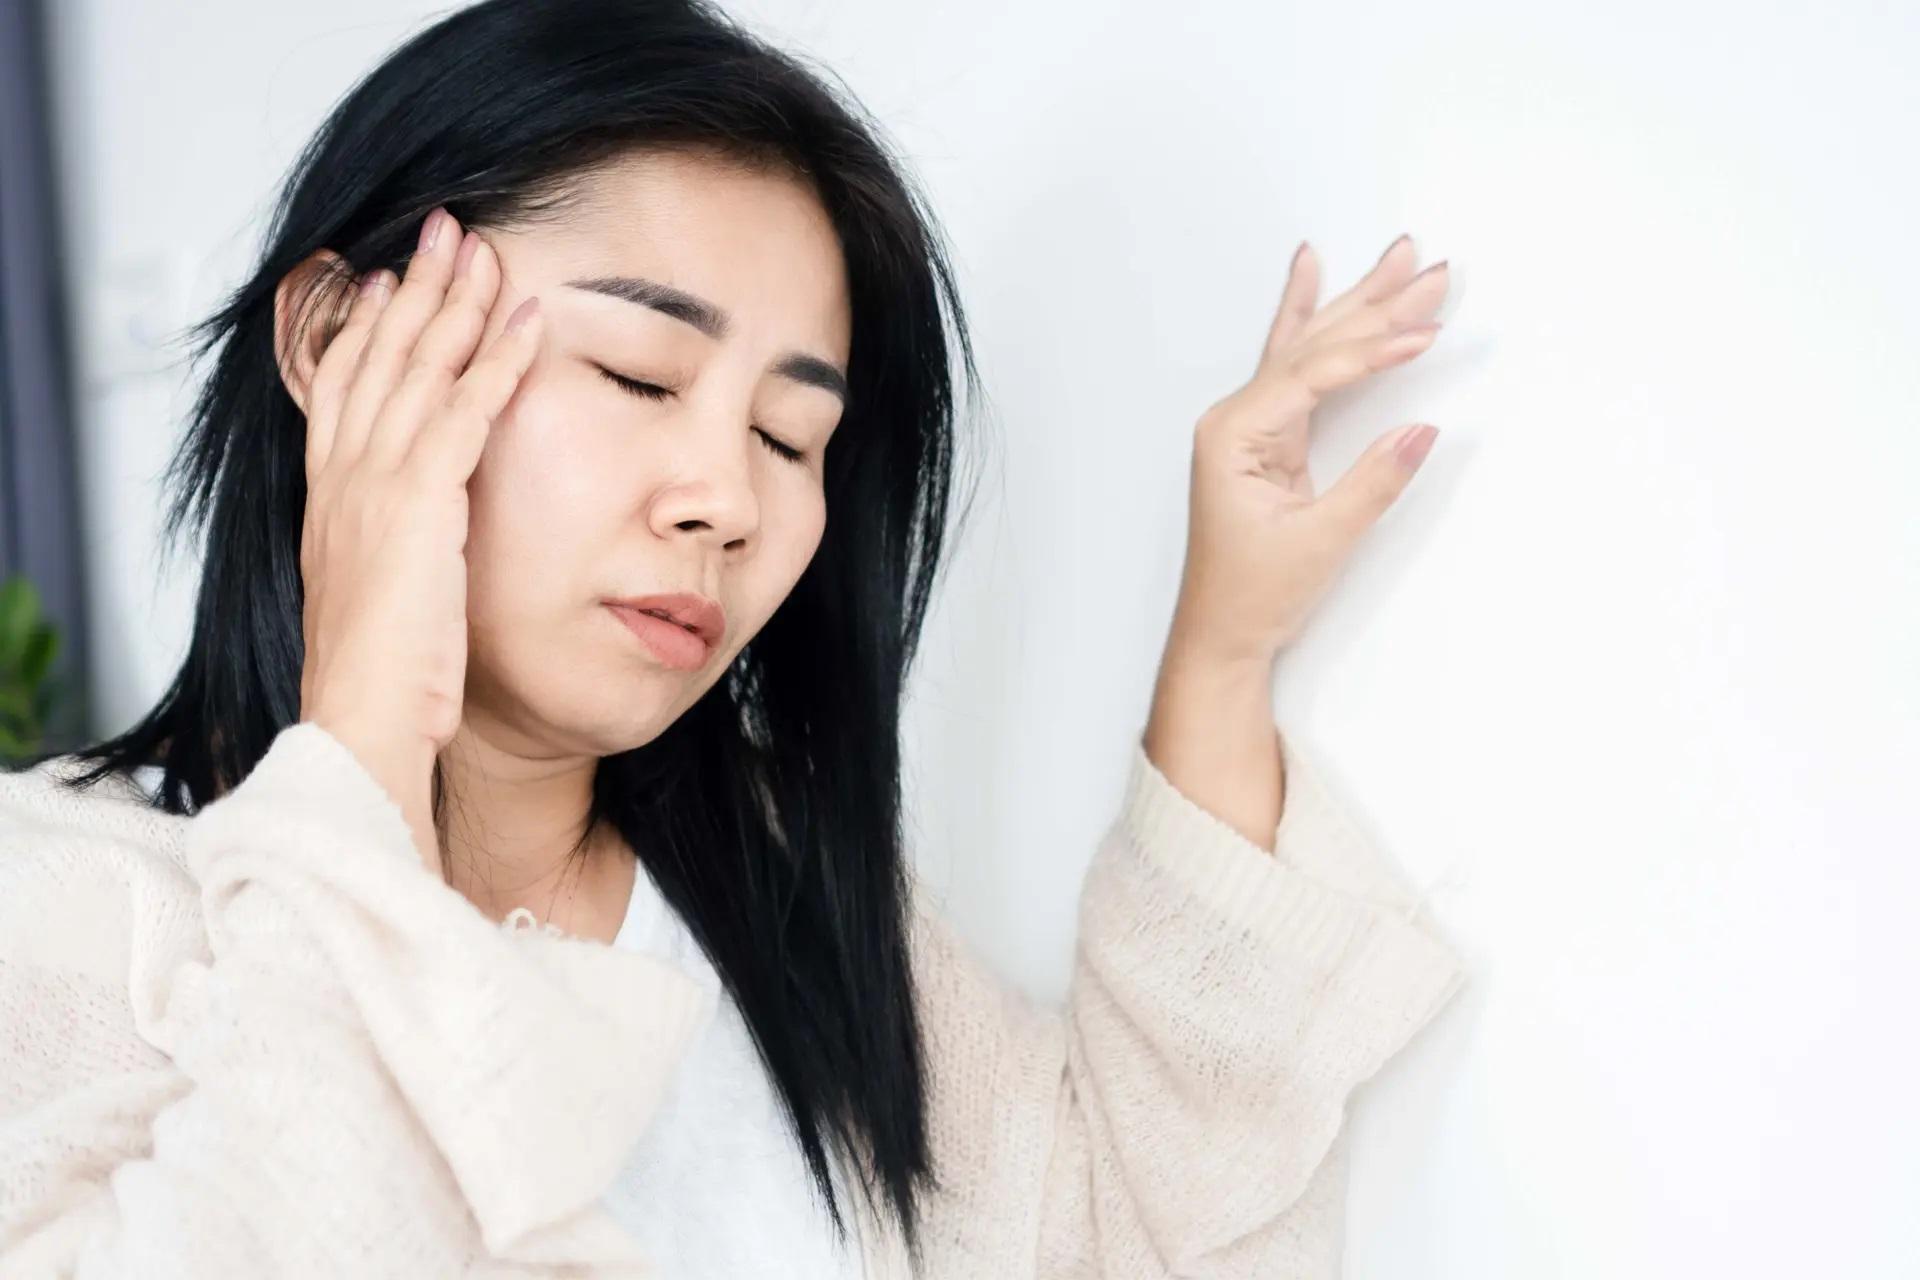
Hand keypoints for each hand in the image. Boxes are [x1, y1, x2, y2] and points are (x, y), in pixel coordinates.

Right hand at [293, 206, 542, 872]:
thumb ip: (398, 555)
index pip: (346, 388)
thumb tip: (423, 546)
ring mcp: (379, 487)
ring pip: (419, 369)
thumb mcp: (382, 601)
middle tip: (445, 230)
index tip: (391, 280)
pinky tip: (530, 319)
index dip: (370, 328)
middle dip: (414, 289)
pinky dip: (498, 360)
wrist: (362, 723)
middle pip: (378, 357)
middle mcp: (345, 480)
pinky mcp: (422, 505)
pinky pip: (467, 413)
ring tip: (486, 248)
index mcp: (332, 500)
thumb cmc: (379, 683)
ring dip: (455, 302)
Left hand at [1168, 233, 1450, 668]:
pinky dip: (1314, 324)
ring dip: (1359, 305)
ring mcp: (1250, 426)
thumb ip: (1373, 482)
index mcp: (1234, 435)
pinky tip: (1313, 273)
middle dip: (1376, 304)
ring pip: (1311, 348)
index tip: (1426, 333)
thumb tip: (1422, 430)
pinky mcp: (1267, 439)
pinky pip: (1298, 368)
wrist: (1219, 636)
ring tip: (1401, 258)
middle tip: (1429, 263)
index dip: (1373, 350)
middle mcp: (1235, 419)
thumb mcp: (1320, 542)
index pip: (1313, 373)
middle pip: (1314, 344)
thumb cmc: (1251, 596)